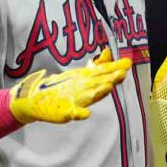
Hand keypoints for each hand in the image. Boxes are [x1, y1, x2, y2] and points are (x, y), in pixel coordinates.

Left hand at [9, 48, 130, 123]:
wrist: (39, 100)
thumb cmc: (65, 88)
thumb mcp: (80, 74)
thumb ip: (97, 65)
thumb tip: (108, 52)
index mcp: (89, 81)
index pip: (104, 73)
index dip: (115, 68)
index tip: (127, 64)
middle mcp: (85, 91)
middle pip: (99, 84)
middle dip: (111, 79)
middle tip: (122, 73)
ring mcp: (76, 102)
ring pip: (89, 97)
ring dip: (99, 93)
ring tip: (108, 87)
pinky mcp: (66, 112)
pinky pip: (73, 113)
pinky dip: (80, 114)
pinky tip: (86, 114)